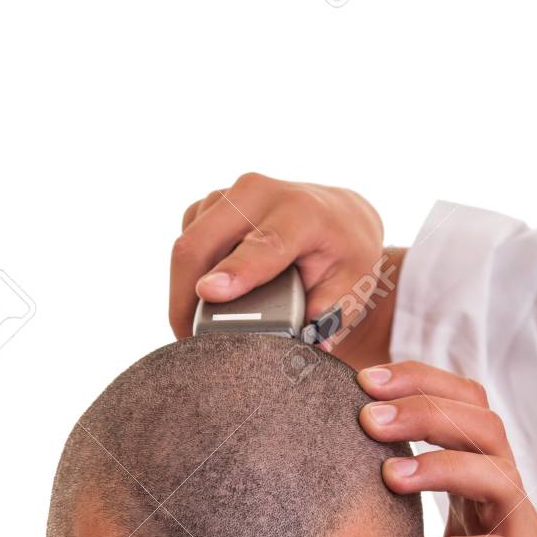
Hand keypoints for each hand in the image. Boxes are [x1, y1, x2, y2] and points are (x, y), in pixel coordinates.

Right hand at [169, 172, 399, 369]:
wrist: (338, 216)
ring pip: (186, 247)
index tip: (208, 293)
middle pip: (201, 244)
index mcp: (301, 212)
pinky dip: (187, 277)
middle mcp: (259, 192)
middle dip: (185, 298)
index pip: (262, 244)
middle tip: (190, 343)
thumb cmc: (345, 254)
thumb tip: (309, 341)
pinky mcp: (210, 204)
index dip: (234, 271)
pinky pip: (186, 244)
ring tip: (197, 328)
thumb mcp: (353, 284)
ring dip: (183, 292)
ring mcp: (229, 194)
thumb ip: (329, 313)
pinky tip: (207, 299)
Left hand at [356, 360, 536, 536]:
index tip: (365, 379)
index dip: (420, 382)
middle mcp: (507, 498)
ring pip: (495, 476)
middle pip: (480, 425)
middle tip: (369, 415)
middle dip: (423, 409)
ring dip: (440, 467)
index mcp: (486, 482)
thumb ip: (407, 531)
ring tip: (388, 477)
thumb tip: (334, 518)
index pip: (466, 406)